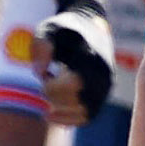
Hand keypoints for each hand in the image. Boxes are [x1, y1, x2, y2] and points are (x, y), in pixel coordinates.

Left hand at [43, 0, 114, 122]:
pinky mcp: (102, 95)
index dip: (53, 84)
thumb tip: (39, 72)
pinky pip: (88, 117)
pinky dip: (69, 119)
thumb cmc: (65, 28)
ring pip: (83, 113)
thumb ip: (41, 47)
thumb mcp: (48, 30)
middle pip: (77, 101)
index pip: (73, 84)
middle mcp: (102, 74)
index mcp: (91, 57)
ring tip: (49, 96)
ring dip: (61, 109)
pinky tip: (51, 115)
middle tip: (48, 79)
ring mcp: (105, 86)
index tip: (46, 73)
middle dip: (54, 94)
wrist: (90, 26)